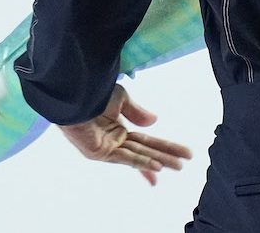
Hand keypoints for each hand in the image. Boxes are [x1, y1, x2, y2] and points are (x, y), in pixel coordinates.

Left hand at [57, 85, 193, 185]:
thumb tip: (155, 121)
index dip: (163, 147)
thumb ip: (137, 112)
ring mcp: (107, 148)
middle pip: (145, 149)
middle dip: (166, 156)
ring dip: (158, 161)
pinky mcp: (99, 153)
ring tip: (178, 167)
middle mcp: (114, 140)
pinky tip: (156, 166)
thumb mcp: (122, 99)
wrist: (75, 95)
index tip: (181, 154)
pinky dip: (141, 162)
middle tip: (184, 164)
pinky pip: (125, 157)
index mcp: (118, 127)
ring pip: (139, 155)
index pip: (145, 139)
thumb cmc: (94, 93)